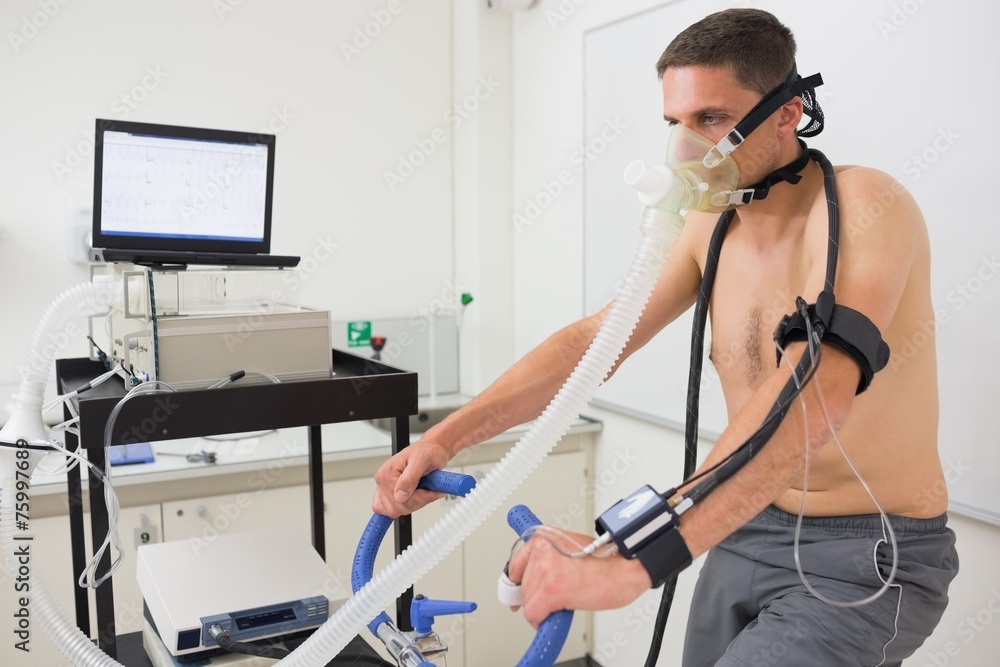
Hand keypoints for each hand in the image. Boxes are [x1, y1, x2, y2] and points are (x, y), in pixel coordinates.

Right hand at [372, 438, 451, 516]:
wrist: (432, 450)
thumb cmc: (428, 452)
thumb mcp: (422, 461)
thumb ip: (410, 479)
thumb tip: (400, 495)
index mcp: (387, 472)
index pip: (399, 501)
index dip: (419, 499)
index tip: (431, 491)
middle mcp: (383, 480)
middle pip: (397, 508)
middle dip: (417, 502)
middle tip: (429, 490)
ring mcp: (385, 487)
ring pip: (395, 511)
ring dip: (414, 504)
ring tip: (424, 491)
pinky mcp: (390, 491)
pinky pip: (390, 509)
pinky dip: (405, 507)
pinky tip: (415, 499)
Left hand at [506, 528, 651, 627]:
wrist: (627, 568)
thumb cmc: (607, 560)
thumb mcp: (570, 548)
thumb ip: (549, 558)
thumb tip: (533, 577)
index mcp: (544, 537)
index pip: (515, 565)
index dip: (517, 584)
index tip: (517, 595)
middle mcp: (541, 550)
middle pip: (522, 586)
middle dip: (537, 596)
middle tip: (557, 597)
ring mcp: (545, 569)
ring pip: (528, 601)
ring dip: (544, 608)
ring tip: (567, 600)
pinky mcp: (551, 590)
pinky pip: (533, 614)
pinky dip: (542, 621)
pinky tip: (557, 615)